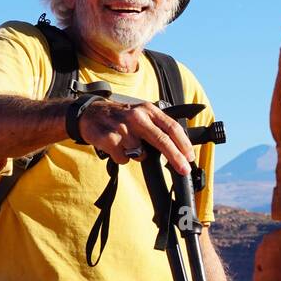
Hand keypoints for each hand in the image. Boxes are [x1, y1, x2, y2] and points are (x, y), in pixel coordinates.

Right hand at [80, 99, 195, 174]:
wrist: (90, 113)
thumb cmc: (120, 117)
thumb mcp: (142, 114)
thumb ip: (158, 127)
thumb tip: (178, 148)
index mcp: (148, 110)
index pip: (171, 127)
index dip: (183, 143)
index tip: (190, 157)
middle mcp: (137, 116)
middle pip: (162, 140)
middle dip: (176, 157)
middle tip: (184, 169)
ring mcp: (122, 127)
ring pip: (140, 154)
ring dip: (137, 155)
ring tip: (127, 145)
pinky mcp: (109, 138)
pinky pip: (124, 159)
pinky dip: (122, 158)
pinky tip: (116, 148)